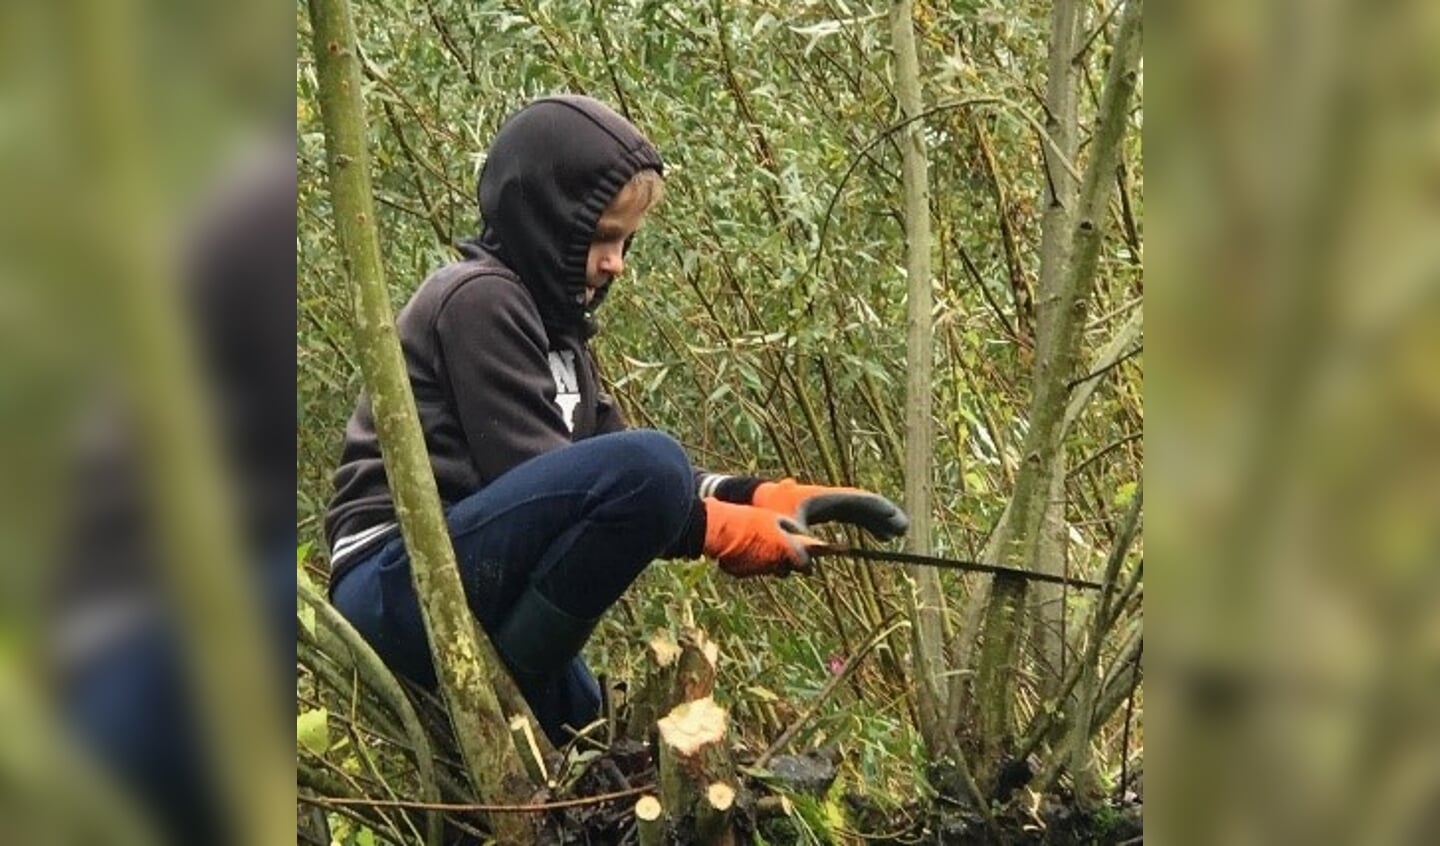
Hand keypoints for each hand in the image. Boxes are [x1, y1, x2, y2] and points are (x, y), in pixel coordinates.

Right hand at [702, 498, 826, 577]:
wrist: (719, 529)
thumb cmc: (749, 519)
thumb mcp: (773, 517)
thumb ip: (790, 528)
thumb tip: (800, 535)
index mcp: (786, 550)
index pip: (805, 564)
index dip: (806, 562)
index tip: (805, 559)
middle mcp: (774, 564)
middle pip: (786, 569)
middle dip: (786, 562)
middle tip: (780, 550)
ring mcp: (758, 570)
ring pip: (768, 569)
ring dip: (768, 561)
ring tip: (759, 544)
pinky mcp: (743, 573)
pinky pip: (751, 569)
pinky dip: (751, 562)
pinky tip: (744, 549)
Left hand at [752, 478, 908, 539]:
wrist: (749, 501)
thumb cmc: (765, 512)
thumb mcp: (778, 530)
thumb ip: (793, 549)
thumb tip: (808, 568)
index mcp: (823, 498)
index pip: (858, 502)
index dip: (880, 511)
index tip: (897, 521)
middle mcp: (826, 499)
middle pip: (860, 506)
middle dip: (881, 517)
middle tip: (902, 530)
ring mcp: (822, 504)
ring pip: (853, 512)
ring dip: (871, 523)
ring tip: (889, 536)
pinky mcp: (816, 513)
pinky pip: (844, 517)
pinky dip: (856, 526)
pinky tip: (861, 540)